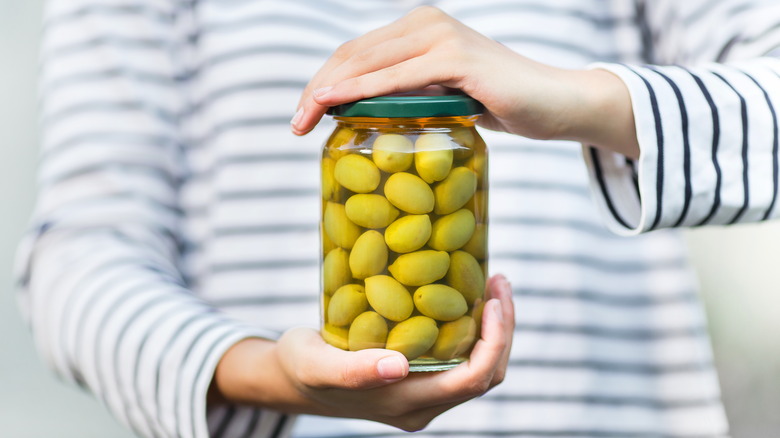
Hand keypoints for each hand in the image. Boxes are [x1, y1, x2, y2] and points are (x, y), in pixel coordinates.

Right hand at [209, 274, 514, 431]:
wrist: (294, 379)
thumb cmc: (301, 367)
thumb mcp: (315, 364)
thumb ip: (353, 371)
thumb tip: (399, 366)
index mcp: (406, 404)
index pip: (472, 381)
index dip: (494, 343)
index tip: (492, 300)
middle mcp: (423, 405)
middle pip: (487, 375)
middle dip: (503, 330)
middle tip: (498, 281)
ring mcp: (424, 395)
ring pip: (479, 369)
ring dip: (493, 329)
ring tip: (490, 284)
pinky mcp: (421, 380)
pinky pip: (463, 359)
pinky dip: (475, 329)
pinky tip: (466, 295)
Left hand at [291, 6, 637, 158]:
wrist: (555, 103)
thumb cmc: (501, 103)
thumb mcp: (444, 94)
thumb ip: (411, 93)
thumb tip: (371, 113)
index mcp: (420, 28)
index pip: (357, 53)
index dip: (324, 80)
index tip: (303, 113)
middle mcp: (426, 24)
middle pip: (353, 55)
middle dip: (316, 88)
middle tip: (295, 123)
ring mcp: (441, 37)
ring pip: (367, 64)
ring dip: (327, 92)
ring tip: (302, 119)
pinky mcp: (456, 59)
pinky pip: (395, 78)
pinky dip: (358, 91)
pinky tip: (331, 103)